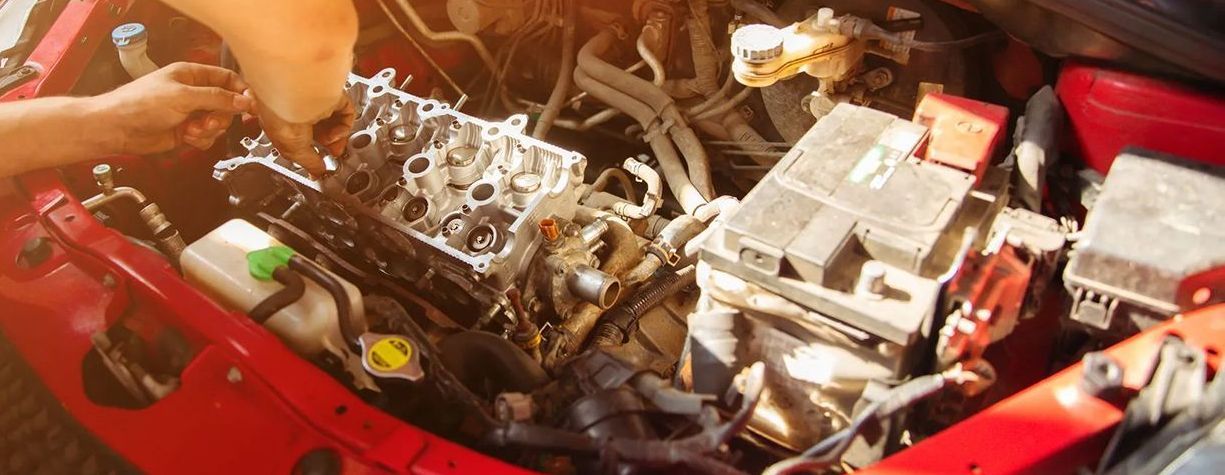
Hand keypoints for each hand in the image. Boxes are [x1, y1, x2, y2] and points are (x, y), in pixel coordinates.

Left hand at [93, 62, 253, 153]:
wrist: (118, 128)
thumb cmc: (140, 104)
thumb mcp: (184, 97)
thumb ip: (217, 98)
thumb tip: (244, 101)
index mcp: (191, 75)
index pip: (227, 79)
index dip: (241, 92)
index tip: (251, 106)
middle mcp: (193, 92)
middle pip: (226, 104)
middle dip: (220, 116)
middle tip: (208, 121)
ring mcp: (190, 112)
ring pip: (218, 123)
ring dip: (208, 130)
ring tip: (191, 130)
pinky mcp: (187, 131)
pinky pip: (207, 137)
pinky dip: (200, 139)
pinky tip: (185, 136)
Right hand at [255, 94, 355, 175]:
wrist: (292, 99)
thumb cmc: (283, 120)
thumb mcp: (295, 152)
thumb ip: (310, 164)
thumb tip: (319, 173)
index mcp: (287, 119)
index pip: (304, 135)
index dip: (314, 149)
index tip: (321, 162)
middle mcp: (302, 109)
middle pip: (324, 129)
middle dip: (330, 145)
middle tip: (334, 153)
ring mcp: (318, 101)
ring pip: (336, 122)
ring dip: (337, 137)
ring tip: (333, 144)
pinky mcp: (333, 95)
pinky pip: (346, 112)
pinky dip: (344, 126)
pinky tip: (336, 133)